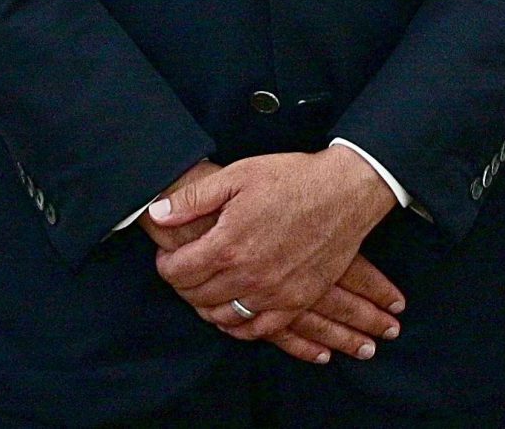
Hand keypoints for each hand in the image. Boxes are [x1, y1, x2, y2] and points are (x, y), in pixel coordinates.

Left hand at [148, 150, 402, 351]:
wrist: (348, 190)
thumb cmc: (294, 178)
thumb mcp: (240, 175)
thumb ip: (193, 198)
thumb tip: (156, 213)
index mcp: (228, 245)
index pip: (177, 273)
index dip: (166, 264)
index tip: (169, 254)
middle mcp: (248, 276)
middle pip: (196, 297)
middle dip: (184, 284)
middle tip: (187, 268)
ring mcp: (274, 293)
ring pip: (222, 317)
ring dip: (207, 306)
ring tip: (208, 287)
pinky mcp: (297, 300)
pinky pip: (258, 330)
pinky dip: (239, 326)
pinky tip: (234, 313)